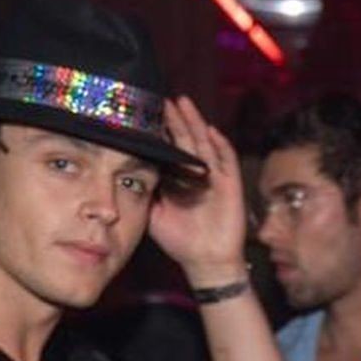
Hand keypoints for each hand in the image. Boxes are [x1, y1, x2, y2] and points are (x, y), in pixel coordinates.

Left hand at [148, 96, 247, 283]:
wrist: (205, 261)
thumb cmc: (180, 241)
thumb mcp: (154, 214)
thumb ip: (145, 192)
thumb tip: (130, 168)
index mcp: (178, 179)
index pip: (168, 149)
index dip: (159, 131)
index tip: (144, 113)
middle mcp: (195, 174)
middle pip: (185, 140)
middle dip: (175, 119)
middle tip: (161, 99)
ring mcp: (214, 177)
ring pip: (204, 144)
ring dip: (194, 123)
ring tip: (182, 103)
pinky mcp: (230, 185)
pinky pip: (226, 161)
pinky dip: (220, 146)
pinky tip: (210, 130)